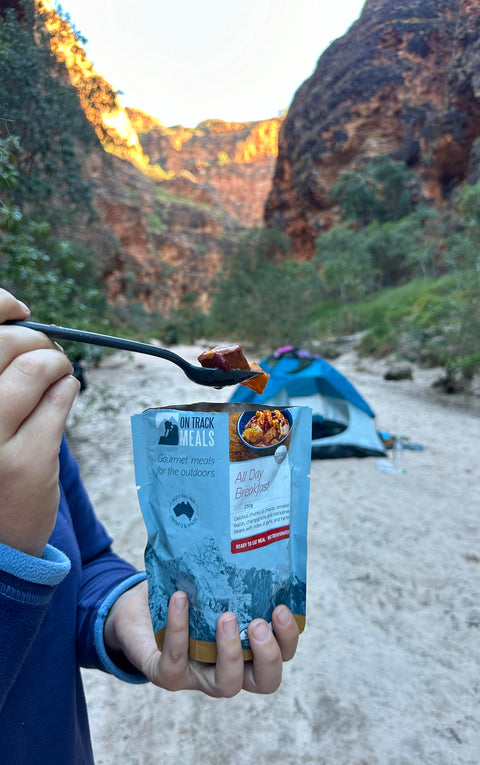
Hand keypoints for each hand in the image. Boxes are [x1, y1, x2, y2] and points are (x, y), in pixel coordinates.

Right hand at [0, 289, 79, 555]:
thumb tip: (19, 319)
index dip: (1, 305)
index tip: (19, 310)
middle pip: (6, 343)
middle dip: (37, 340)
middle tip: (47, 353)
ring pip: (35, 368)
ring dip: (56, 363)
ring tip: (58, 373)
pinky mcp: (25, 462)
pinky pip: (61, 398)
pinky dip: (69, 387)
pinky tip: (65, 392)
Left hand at [104, 581, 299, 696]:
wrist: (138, 610)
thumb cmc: (185, 593)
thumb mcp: (212, 581)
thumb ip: (232, 566)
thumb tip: (248, 521)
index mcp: (248, 647)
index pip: (282, 654)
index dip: (288, 638)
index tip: (281, 607)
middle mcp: (229, 667)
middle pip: (265, 681)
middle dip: (268, 655)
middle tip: (258, 623)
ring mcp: (198, 676)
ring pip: (226, 685)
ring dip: (230, 652)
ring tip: (226, 616)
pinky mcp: (166, 674)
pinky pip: (175, 661)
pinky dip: (179, 629)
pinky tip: (180, 599)